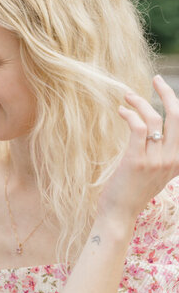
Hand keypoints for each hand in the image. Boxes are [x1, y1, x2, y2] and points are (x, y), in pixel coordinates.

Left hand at [98, 75, 178, 222]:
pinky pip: (139, 127)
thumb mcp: (156, 173)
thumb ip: (163, 155)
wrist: (119, 214)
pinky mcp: (137, 160)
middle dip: (167, 92)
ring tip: (127, 97)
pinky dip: (130, 114)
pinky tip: (122, 111)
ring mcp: (156, 160)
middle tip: (155, 78)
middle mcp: (172, 159)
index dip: (177, 104)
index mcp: (178, 161)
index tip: (166, 89)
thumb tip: (157, 132)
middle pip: (177, 116)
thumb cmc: (133, 191)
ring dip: (140, 102)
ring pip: (155, 118)